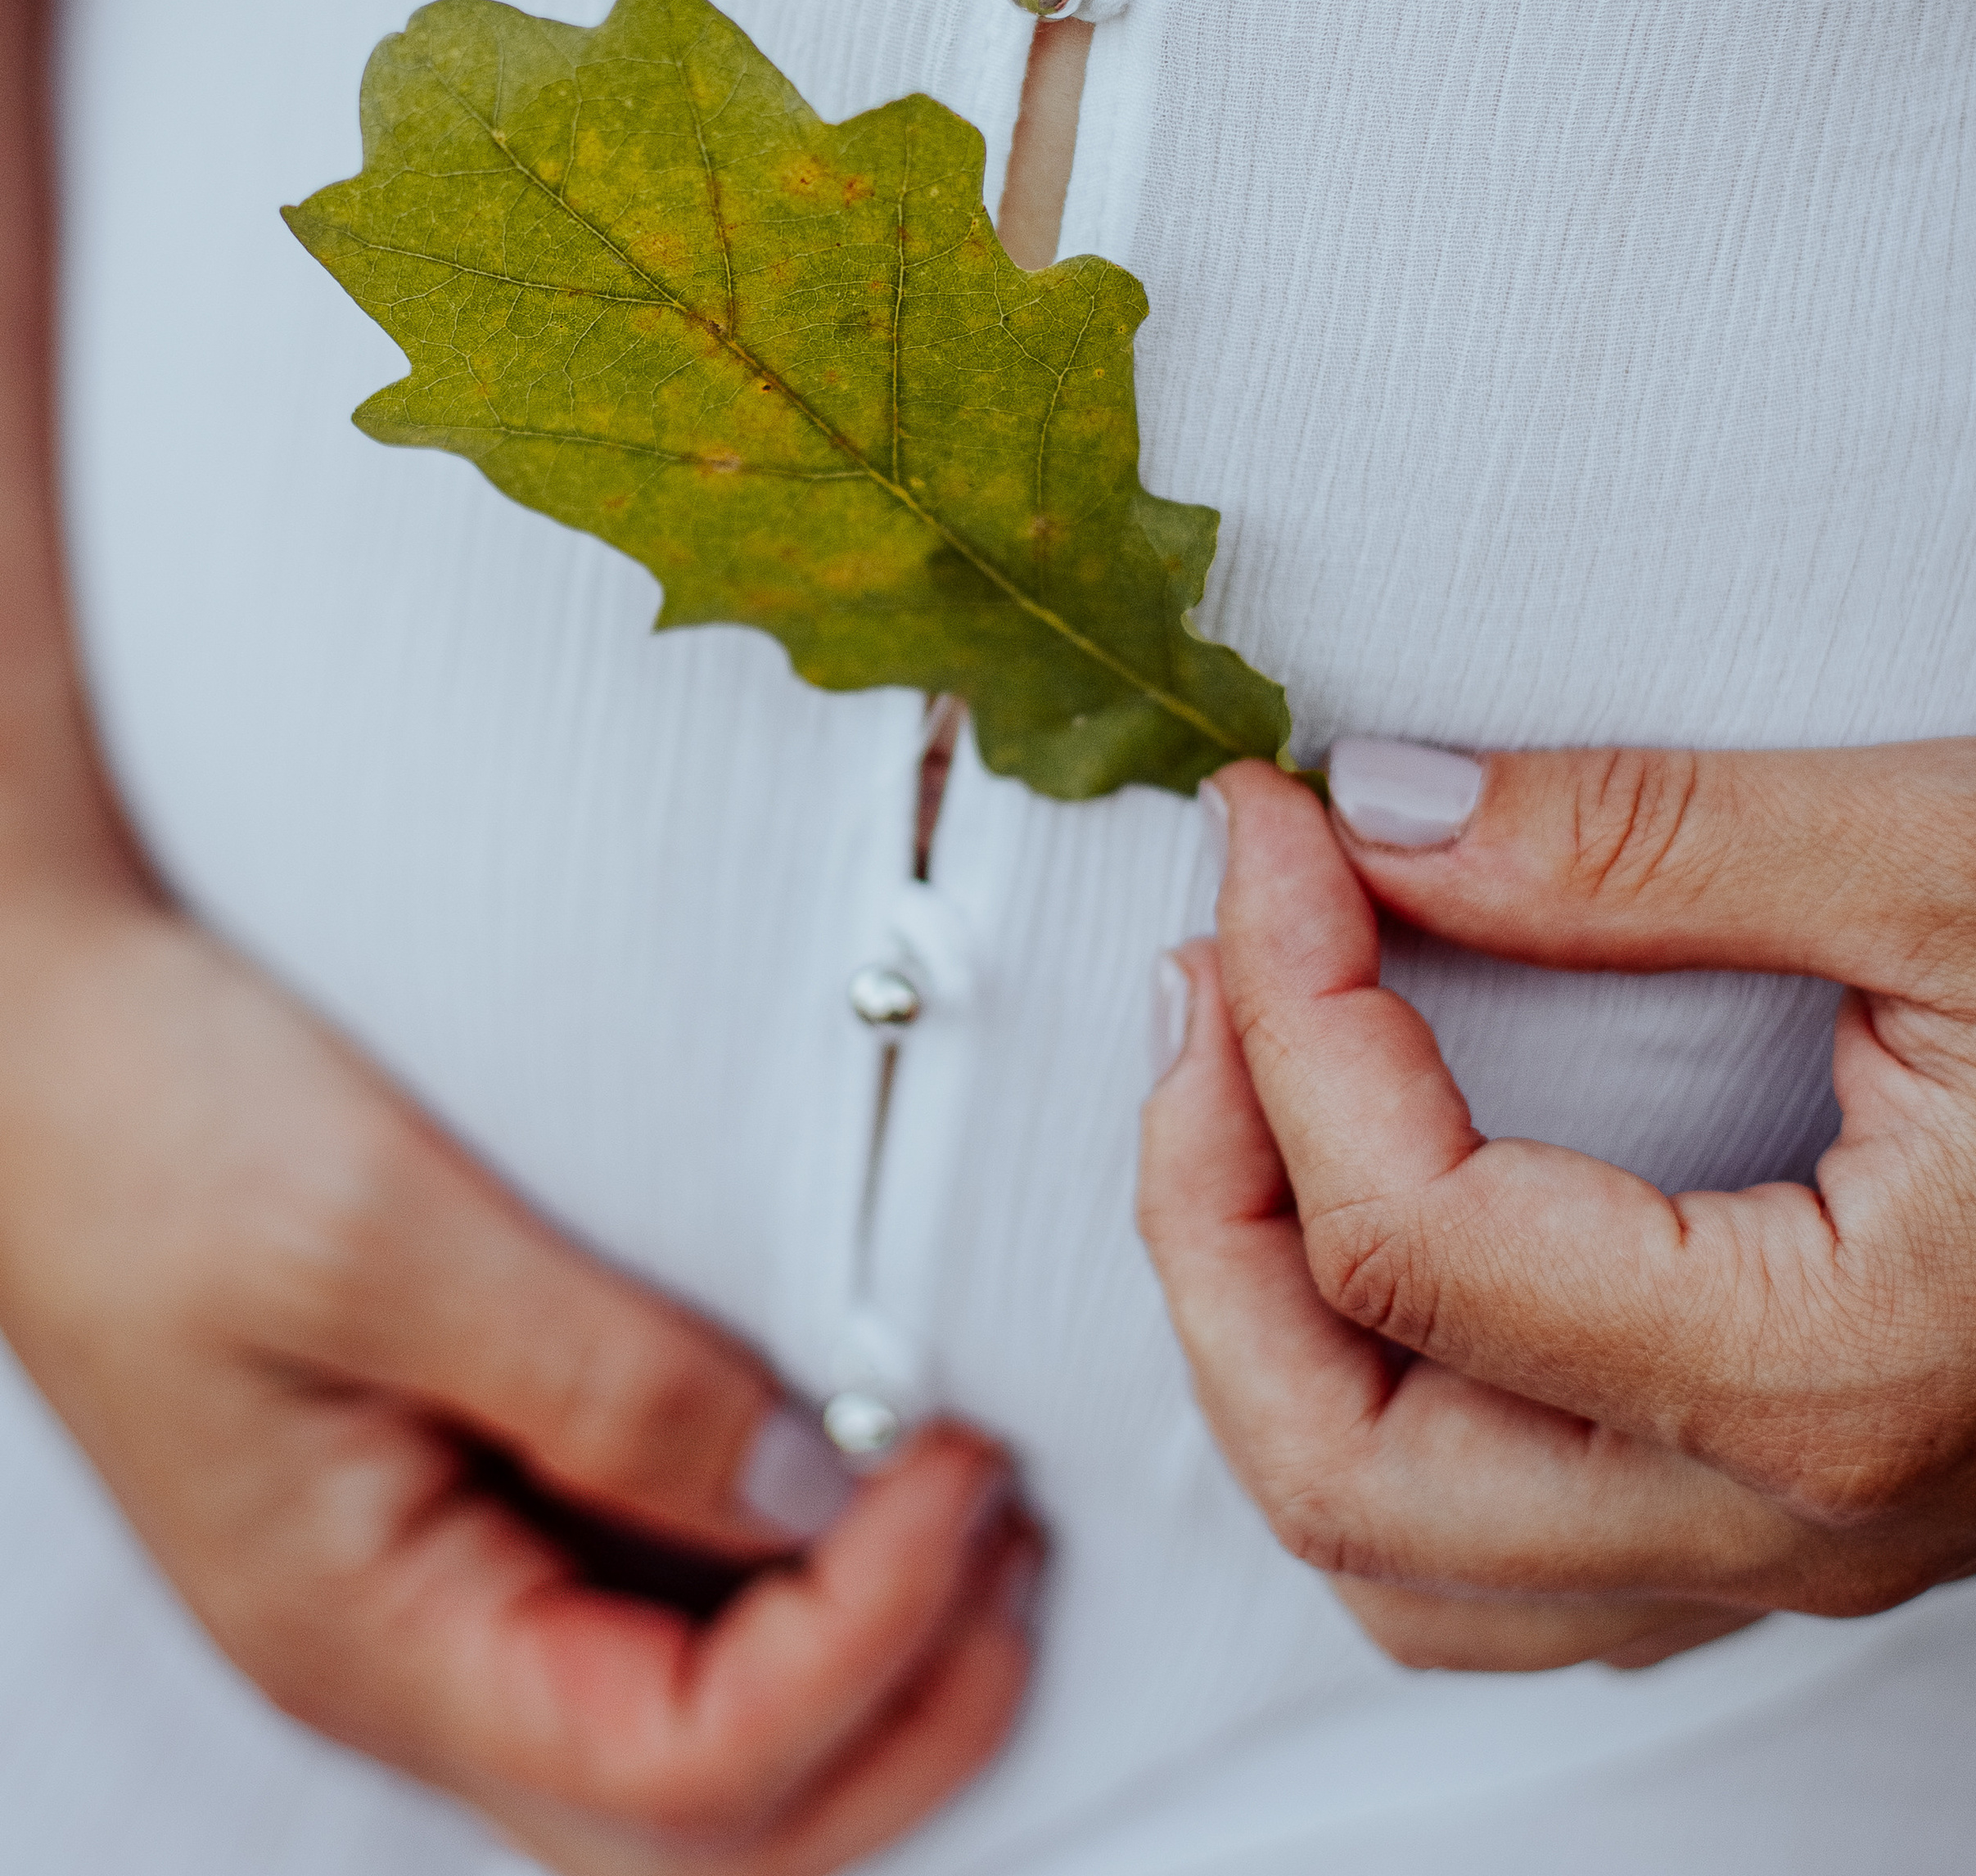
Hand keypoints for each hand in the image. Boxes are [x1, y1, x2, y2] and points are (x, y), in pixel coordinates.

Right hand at [0, 898, 1035, 1874]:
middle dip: (899, 1712)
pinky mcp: (482, 1493)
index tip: (964, 1466)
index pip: (676, 1765)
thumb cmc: (162, 1126)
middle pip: (705, 1817)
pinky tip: (874, 1467)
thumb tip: (813, 1488)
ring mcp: (454, 1579)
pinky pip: (667, 1604)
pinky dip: (799, 1574)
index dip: (862, 1644)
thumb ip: (601, 1381)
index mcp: (367, 1628)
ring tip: (982, 1513)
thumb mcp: (378, 1238)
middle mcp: (419, 1645)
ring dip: (869, 1656)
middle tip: (1012, 1544)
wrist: (49, 1042)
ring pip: (700, 1738)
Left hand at [1140, 741, 1975, 1672]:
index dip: (1288, 1003)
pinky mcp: (1765, 1513)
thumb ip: (1640, 838)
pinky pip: (1467, 1551)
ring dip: (1247, 1317)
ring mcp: (1766, 1544)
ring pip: (1376, 1536)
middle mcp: (1781, 1511)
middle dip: (1202, 1196)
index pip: (1411, 1228)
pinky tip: (1345, 1237)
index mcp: (1833, 1369)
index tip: (1269, 837)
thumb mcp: (1965, 859)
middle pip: (1332, 1446)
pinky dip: (1347, 1397)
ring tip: (1228, 1098)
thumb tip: (1379, 814)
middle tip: (1200, 981)